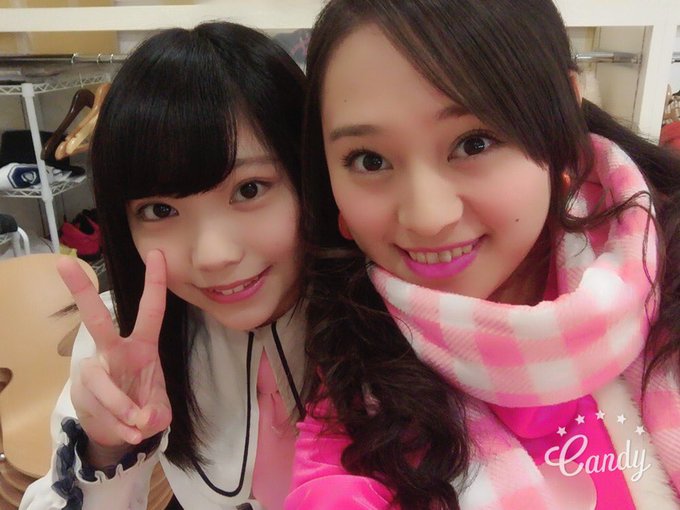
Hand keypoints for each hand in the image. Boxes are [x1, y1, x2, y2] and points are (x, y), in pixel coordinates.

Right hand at [57, 250, 171, 458]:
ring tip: (138, 427)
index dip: (155, 283)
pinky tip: (129, 433)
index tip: (157, 253)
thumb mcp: (160, 412)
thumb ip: (157, 414)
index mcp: (142, 346)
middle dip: (82, 293)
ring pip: (103, 384)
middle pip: (97, 320)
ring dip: (123, 409)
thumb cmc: (142, 408)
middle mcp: (115, 352)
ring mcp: (95, 370)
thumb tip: (143, 420)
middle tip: (64, 264)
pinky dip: (119, 426)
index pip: (151, 310)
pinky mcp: (82, 391)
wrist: (118, 434)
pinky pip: (101, 409)